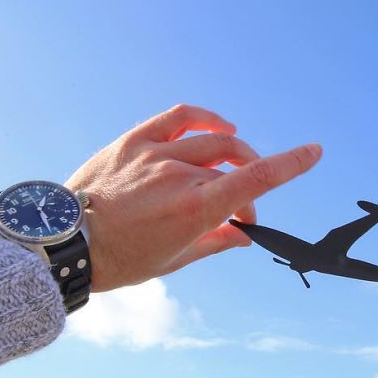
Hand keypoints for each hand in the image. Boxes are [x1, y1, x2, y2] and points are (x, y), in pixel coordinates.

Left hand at [65, 104, 321, 291]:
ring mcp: (155, 154)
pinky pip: (181, 117)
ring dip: (234, 156)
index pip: (255, 179)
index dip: (291, 164)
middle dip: (249, 186)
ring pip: (215, 142)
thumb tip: (246, 233)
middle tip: (242, 209)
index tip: (314, 151)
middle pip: (238, 163)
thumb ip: (217, 241)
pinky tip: (219, 128)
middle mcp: (179, 176)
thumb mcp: (175, 260)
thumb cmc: (121, 259)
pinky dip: (206, 120)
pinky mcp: (134, 141)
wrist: (63, 243)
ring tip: (230, 171)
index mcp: (193, 211)